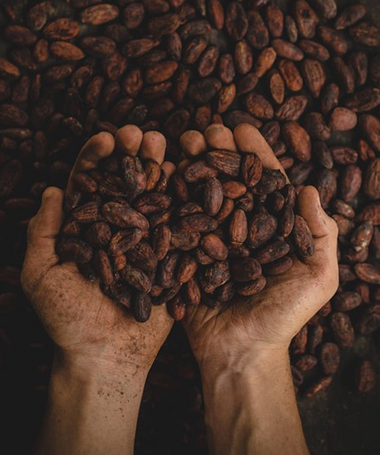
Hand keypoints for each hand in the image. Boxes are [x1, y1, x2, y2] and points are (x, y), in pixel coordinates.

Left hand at [21, 125, 173, 374]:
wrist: (106, 355)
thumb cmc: (66, 319)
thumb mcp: (40, 274)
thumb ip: (42, 232)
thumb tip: (52, 190)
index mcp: (85, 227)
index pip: (89, 183)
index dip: (96, 158)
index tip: (107, 138)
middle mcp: (116, 227)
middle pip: (123, 182)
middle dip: (131, 154)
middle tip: (141, 134)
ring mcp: (144, 238)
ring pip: (151, 195)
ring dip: (157, 167)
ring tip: (164, 144)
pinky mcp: (168, 254)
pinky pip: (176, 222)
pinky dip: (180, 197)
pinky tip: (185, 174)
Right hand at [179, 123, 338, 368]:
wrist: (241, 352)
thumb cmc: (284, 316)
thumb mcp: (318, 278)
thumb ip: (320, 235)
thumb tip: (310, 188)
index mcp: (270, 225)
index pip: (263, 179)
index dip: (253, 152)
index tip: (241, 128)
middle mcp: (239, 225)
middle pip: (228, 177)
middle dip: (217, 150)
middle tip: (206, 131)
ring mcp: (210, 236)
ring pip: (200, 190)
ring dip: (191, 163)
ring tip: (181, 143)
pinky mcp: (185, 251)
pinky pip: (176, 218)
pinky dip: (168, 193)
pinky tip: (160, 170)